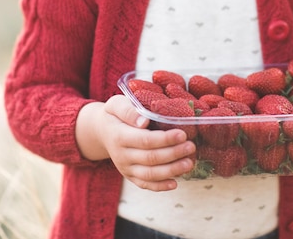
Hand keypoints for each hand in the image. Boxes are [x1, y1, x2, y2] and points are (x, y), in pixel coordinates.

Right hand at [78, 95, 195, 190]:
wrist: (101, 131)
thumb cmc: (114, 115)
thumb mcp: (116, 105)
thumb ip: (128, 110)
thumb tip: (144, 121)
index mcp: (119, 136)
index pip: (145, 140)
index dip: (165, 139)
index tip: (182, 134)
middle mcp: (121, 155)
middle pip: (150, 158)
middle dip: (173, 154)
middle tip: (191, 146)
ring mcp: (125, 168)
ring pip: (149, 174)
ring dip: (171, 171)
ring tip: (189, 163)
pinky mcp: (130, 176)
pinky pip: (144, 184)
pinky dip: (160, 186)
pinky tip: (175, 183)